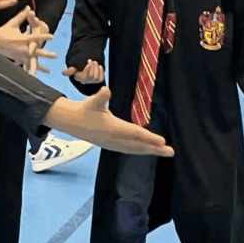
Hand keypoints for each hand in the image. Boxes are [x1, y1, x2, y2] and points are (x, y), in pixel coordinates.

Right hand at [0, 8, 55, 66]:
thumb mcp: (13, 23)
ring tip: (49, 70)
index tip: (53, 37)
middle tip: (56, 56)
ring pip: (31, 61)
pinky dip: (31, 70)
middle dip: (46, 54)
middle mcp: (21, 48)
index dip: (44, 37)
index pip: (35, 37)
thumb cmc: (3, 31)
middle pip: (36, 52)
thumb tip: (29, 7)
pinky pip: (25, 65)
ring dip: (40, 66)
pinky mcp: (16, 59)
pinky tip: (36, 76)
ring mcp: (18, 55)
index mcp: (21, 38)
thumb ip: (22, 16)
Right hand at [46, 90, 172, 156]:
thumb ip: (100, 97)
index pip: (135, 134)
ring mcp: (112, 145)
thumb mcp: (92, 101)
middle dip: (155, 148)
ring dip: (150, 151)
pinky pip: (129, 150)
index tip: (162, 140)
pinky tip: (148, 151)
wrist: (72, 122)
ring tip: (165, 152)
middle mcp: (114, 139)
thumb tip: (106, 90)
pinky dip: (140, 151)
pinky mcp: (111, 146)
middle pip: (138, 145)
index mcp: (113, 128)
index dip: (149, 137)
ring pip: (134, 150)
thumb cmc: (85, 109)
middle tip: (171, 151)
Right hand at [64, 60, 104, 84]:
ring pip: (96, 77)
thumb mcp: (73, 65)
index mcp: (78, 78)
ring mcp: (91, 82)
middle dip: (93, 67)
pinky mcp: (97, 81)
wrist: (85, 63)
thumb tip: (63, 73)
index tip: (89, 61)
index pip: (84, 77)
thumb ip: (68, 70)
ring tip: (95, 62)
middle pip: (91, 77)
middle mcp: (84, 82)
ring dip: (96, 68)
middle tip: (91, 60)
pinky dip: (101, 71)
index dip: (88, 69)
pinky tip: (99, 66)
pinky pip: (101, 78)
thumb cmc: (78, 64)